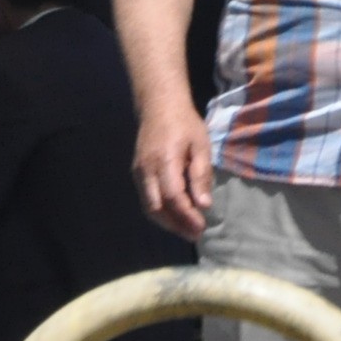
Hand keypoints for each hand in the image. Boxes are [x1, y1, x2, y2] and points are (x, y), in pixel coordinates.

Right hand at [132, 102, 213, 241]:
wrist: (159, 107)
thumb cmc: (185, 125)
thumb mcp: (201, 146)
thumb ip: (201, 175)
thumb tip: (204, 205)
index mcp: (164, 161)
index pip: (172, 197)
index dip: (186, 216)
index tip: (201, 227)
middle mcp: (146, 170)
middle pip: (156, 208)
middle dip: (175, 224)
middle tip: (195, 234)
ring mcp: (138, 173)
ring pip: (148, 207)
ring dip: (167, 222)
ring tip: (187, 230)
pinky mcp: (137, 173)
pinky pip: (146, 199)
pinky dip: (160, 212)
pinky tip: (175, 217)